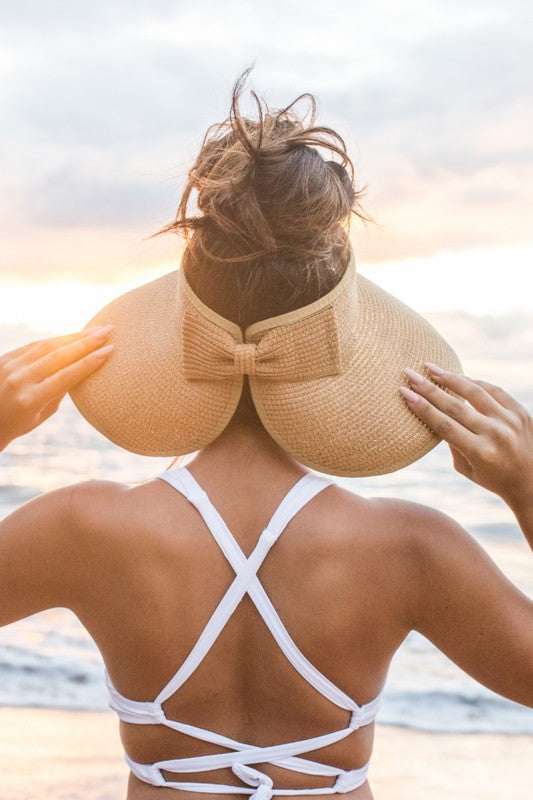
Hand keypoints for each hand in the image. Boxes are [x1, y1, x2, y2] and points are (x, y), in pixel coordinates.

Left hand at [0, 326, 113, 450]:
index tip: (110, 350)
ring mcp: (9, 366)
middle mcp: (18, 380)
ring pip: (46, 345)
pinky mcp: (4, 358)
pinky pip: (34, 345)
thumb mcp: (43, 414)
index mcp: (30, 400)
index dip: (90, 361)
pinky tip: (71, 336)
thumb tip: (81, 366)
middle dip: (86, 341)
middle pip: (58, 355)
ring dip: (73, 336)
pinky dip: (55, 340)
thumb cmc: (19, 423)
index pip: (67, 376)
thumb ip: (60, 390)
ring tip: (95, 330)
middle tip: (108, 330)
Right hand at [399, 363, 532, 510]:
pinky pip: (494, 390)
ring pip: (475, 392)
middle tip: (410, 373)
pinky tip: (459, 377)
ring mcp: (510, 420)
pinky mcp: (520, 412)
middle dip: (428, 388)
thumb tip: (436, 413)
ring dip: (450, 378)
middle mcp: (495, 434)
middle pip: (454, 405)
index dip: (422, 407)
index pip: (443, 425)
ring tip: (431, 368)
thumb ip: (452, 442)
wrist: (532, 481)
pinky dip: (475, 382)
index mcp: (480, 452)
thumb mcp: (466, 468)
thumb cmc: (493, 478)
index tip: (405, 392)